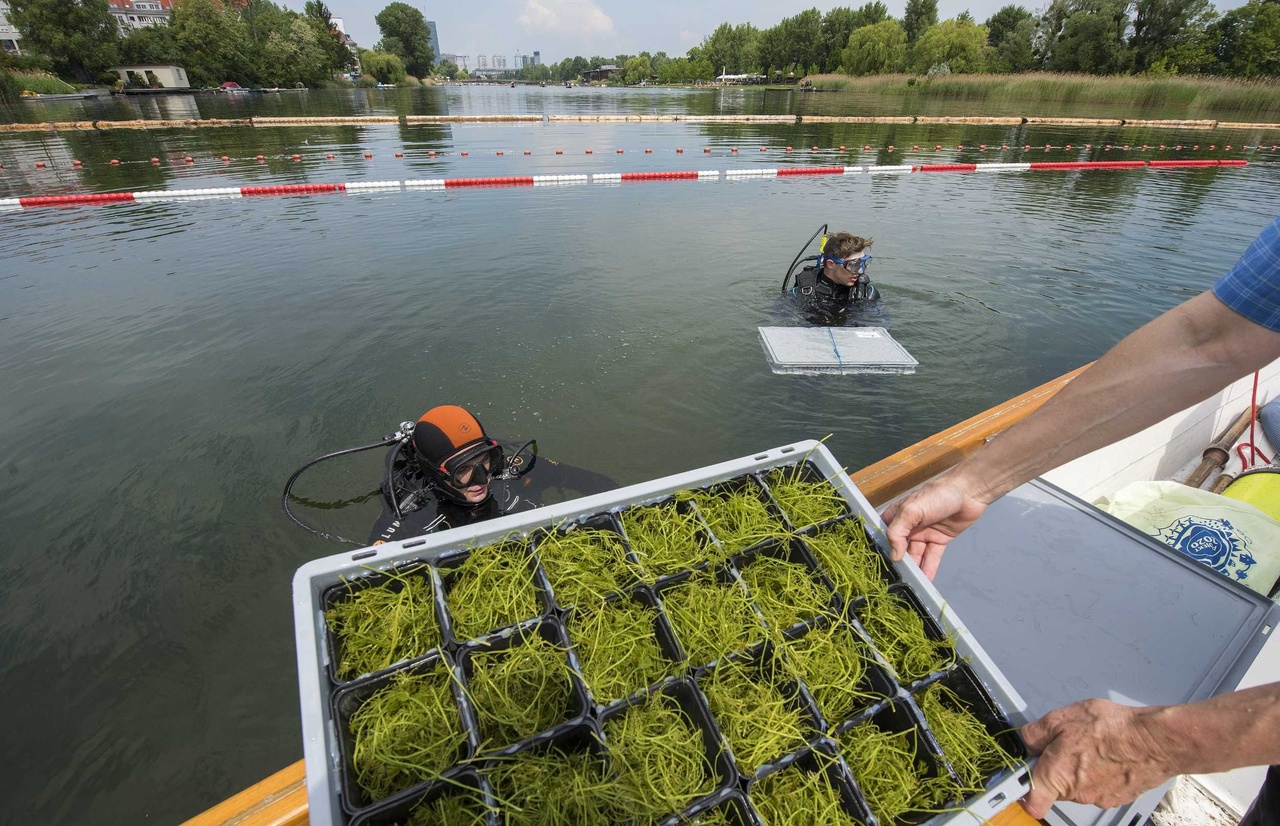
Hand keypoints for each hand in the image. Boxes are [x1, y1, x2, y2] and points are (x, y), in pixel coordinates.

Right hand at [881, 473, 989, 579]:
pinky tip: (925, 580)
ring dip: (913, 568)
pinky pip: (932, 556)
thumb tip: (894, 555)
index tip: (876, 563)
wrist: (969, 493)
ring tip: (909, 584)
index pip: (884, 533)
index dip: (880, 546)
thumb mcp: (911, 511)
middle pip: (900, 547)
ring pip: (916, 554)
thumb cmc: (937, 495)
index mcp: (898, 515)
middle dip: (897, 562)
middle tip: (893, 580)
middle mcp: (909, 525)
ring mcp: (924, 533)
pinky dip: (929, 568)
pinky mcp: (940, 540)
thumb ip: (898, 532)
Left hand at [1020, 699, 1175, 818]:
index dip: (1022, 789)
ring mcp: (1098, 797)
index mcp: (1056, 776)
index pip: (1030, 802)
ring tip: (1091, 743)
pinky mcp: (1117, 797)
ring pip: (1076, 784)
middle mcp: (1076, 794)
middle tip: (1063, 742)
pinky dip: (1099, 771)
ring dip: (1077, 767)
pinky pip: (1098, 785)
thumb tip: (1026, 740)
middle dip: (1053, 766)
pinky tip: (1107, 752)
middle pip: (1053, 786)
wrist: (1156, 741)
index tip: (1020, 775)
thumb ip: (1036, 733)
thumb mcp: (1061, 719)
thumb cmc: (1112, 729)